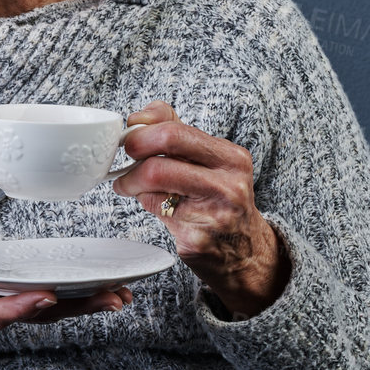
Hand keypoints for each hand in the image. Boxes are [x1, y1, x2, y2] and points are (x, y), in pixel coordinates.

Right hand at [0, 211, 133, 356]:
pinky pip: (51, 300)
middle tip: (113, 297)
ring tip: (121, 295)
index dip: (22, 307)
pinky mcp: (15, 295)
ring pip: (50, 311)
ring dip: (86, 304)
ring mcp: (5, 302)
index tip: (49, 296)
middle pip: (36, 315)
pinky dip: (79, 296)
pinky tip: (105, 287)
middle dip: (75, 308)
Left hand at [112, 100, 289, 318]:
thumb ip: (176, 130)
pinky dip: (149, 205)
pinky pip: (156, 212)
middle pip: (160, 160)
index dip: (142, 134)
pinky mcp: (196, 240)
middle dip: (132, 160)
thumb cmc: (220, 198)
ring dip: (132, 183)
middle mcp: (228, 185)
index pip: (174, 132)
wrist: (245, 251)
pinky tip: (158, 207)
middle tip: (124, 166)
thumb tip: (139, 117)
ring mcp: (214, 215)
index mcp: (232, 158)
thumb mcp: (211, 160)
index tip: (131, 140)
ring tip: (132, 186)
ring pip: (153, 185)